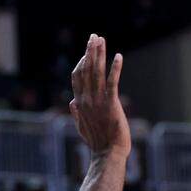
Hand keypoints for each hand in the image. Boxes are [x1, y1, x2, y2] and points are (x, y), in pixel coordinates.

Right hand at [70, 34, 129, 157]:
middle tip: (93, 36)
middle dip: (89, 51)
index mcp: (80, 103)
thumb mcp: (82, 127)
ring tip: (101, 40)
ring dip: (99, 54)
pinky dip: (115, 68)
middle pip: (86, 69)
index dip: (81, 62)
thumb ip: (76, 114)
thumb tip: (72, 102)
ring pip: (97, 72)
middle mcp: (86, 99)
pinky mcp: (111, 104)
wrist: (108, 154)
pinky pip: (112, 82)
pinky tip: (118, 56)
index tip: (86, 51)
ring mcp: (98, 101)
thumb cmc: (97, 143)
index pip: (77, 77)